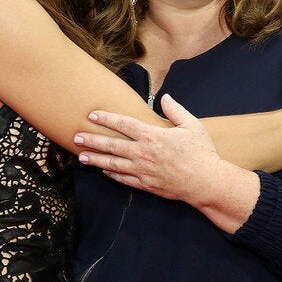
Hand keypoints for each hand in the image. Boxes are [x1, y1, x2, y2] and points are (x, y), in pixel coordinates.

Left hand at [76, 94, 221, 204]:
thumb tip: (165, 97)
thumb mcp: (191, 125)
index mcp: (152, 136)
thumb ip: (175, 110)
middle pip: (111, 145)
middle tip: (76, 137)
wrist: (205, 181)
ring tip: (81, 157)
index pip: (123, 124)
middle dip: (92, 140)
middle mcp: (142, 153)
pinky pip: (123, 179)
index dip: (106, 119)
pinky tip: (103, 171)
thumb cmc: (201, 152)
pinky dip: (111, 175)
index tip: (92, 115)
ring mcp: (142, 171)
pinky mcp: (145, 184)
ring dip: (95, 160)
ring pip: (112, 164)